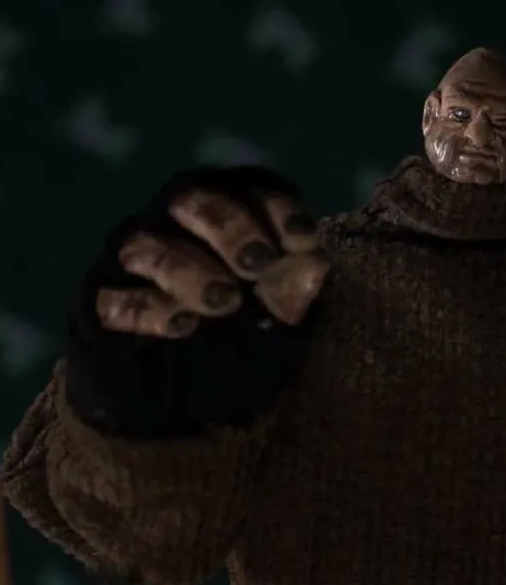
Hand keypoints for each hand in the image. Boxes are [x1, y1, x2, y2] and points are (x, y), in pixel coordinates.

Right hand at [95, 167, 328, 338]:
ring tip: (225, 301)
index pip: (251, 188)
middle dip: (230, 228)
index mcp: (230, 215)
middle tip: (257, 264)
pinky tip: (183, 325)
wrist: (190, 398)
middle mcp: (175, 223)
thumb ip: (294, 292)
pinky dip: (148, 309)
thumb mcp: (280, 321)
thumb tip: (313, 265)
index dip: (277, 208)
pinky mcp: (103, 300)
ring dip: (190, 270)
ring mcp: (134, 258)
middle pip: (192, 198)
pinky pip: (114, 296)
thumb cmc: (243, 340)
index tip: (302, 240)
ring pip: (148, 243)